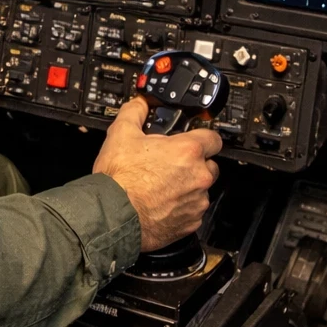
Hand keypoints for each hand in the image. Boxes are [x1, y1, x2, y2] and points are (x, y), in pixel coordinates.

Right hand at [92, 95, 221, 251]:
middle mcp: (198, 176)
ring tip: (162, 186)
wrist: (112, 216)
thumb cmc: (119, 180)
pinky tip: (161, 203)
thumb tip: (140, 104)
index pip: (213, 138)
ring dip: (188, 186)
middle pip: (210, 164)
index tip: (192, 140)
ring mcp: (197, 201)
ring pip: (201, 189)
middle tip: (170, 164)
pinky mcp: (191, 222)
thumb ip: (135, 112)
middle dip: (195, 163)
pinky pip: (193, 211)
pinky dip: (182, 207)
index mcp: (187, 151)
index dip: (202, 137)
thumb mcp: (121, 134)